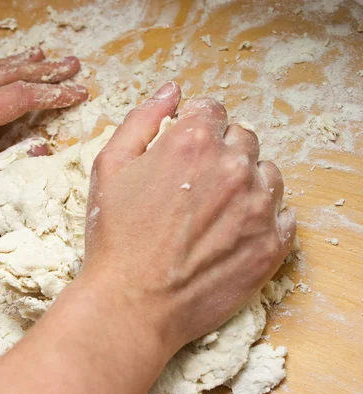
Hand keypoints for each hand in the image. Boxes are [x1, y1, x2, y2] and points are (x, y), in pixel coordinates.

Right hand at [82, 81, 295, 350]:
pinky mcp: (271, 244)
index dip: (196, 126)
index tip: (185, 147)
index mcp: (192, 142)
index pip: (212, 110)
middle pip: (242, 138)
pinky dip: (265, 215)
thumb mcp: (109, 166)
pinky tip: (235, 229)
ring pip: (266, 173)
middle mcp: (232, 167)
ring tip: (216, 208)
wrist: (132, 303)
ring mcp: (257, 207)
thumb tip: (172, 90)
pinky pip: (284, 213)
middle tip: (195, 182)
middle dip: (221, 150)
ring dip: (246, 180)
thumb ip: (142, 119)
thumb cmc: (115, 236)